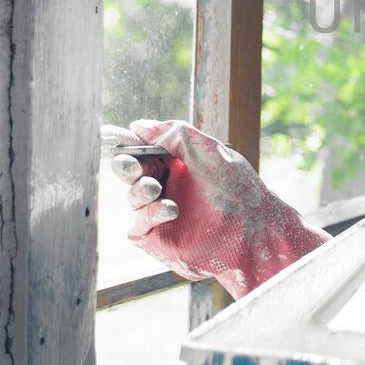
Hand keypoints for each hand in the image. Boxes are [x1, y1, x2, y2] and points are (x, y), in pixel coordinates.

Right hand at [100, 119, 329, 299]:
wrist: (254, 229)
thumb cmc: (238, 187)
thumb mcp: (207, 151)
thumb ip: (173, 134)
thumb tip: (137, 125)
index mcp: (179, 163)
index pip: (144, 149)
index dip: (126, 142)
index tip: (110, 134)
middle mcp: (168, 186)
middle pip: (130, 172)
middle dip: (126, 166)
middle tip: (130, 164)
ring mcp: (162, 213)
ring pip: (133, 197)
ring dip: (140, 190)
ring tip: (156, 188)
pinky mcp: (159, 239)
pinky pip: (137, 226)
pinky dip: (147, 215)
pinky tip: (169, 209)